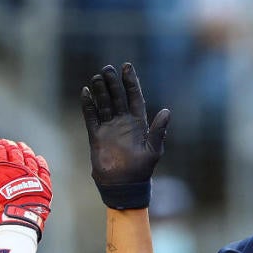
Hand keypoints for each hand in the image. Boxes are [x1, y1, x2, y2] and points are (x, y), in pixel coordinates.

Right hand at [0, 134, 52, 239]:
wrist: (19, 223)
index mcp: (1, 169)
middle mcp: (18, 168)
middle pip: (13, 149)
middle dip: (6, 144)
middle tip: (3, 143)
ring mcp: (32, 175)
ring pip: (29, 156)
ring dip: (23, 149)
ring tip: (20, 146)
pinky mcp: (43, 184)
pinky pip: (43, 168)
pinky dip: (40, 161)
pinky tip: (38, 158)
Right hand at [79, 63, 170, 208]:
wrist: (123, 186)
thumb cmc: (142, 170)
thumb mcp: (154, 149)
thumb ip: (158, 130)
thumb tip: (167, 111)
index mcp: (138, 123)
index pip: (134, 97)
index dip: (130, 82)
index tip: (126, 66)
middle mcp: (123, 122)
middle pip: (117, 97)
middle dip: (113, 83)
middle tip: (107, 69)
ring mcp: (109, 128)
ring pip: (104, 104)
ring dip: (100, 91)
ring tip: (97, 77)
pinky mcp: (96, 136)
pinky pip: (91, 117)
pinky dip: (88, 105)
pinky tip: (85, 92)